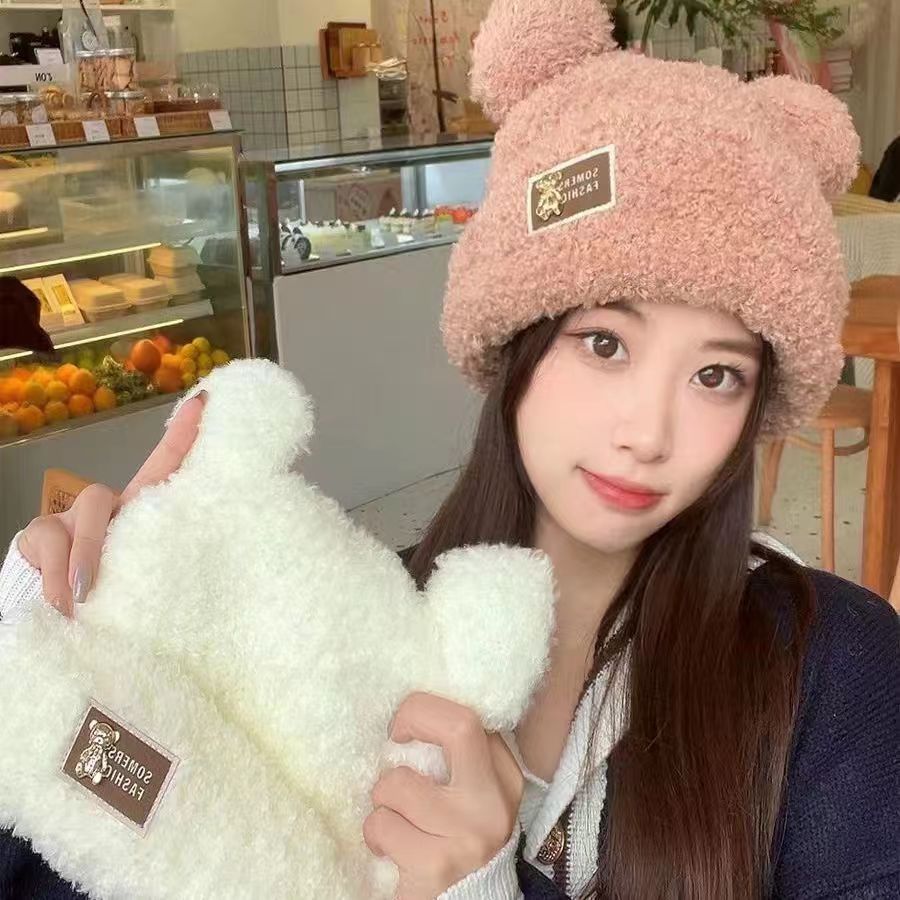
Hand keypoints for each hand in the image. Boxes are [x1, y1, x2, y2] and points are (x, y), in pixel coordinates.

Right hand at [17, 393, 205, 617]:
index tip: (203, 403)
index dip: (181, 435)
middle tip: (92, 588)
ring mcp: (71, 518)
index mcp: (140, 514)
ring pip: (76, 518)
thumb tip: (192, 552)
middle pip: (101, 497)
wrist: (61, 618)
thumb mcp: (143, 579)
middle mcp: (106, 508)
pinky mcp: (39, 533)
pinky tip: (60, 604)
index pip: (163, 466)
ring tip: (77, 602)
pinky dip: (55, 575)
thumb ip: (162, 565)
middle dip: (97, 542)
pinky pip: (48, 540)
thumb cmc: (114, 596)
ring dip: (78, 562)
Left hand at [363, 693, 523, 899]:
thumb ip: (460, 759)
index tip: (406, 725)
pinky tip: (389, 848)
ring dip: (381, 800)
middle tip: (395, 735)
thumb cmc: (458, 841)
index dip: (427, 709)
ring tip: (393, 818)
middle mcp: (494, 803)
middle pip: (458, 727)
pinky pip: (382, 826)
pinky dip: (375, 834)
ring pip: (398, 783)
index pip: (470, 718)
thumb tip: (415, 712)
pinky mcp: (436, 865)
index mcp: (504, 778)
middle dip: (414, 716)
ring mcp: (468, 834)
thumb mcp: (473, 797)